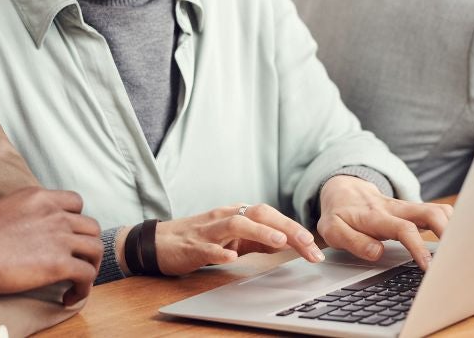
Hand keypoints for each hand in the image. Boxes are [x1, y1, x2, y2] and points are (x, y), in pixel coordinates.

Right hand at [0, 187, 101, 304]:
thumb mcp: (3, 209)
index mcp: (39, 197)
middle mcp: (54, 213)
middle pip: (91, 227)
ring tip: (77, 282)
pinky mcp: (58, 263)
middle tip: (76, 262)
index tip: (68, 237)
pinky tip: (69, 297)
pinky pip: (87, 275)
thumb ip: (23, 215)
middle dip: (86, 246)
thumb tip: (24, 233)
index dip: (76, 222)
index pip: (76, 202)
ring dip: (90, 267)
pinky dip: (83, 289)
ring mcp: (59, 237)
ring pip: (95, 249)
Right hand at [147, 203, 324, 275]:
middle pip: (260, 214)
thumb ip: (259, 239)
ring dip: (260, 231)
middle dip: (286, 227)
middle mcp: (226, 217)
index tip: (314, 247)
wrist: (159, 242)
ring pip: (236, 224)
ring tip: (279, 241)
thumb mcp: (234, 238)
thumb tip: (289, 242)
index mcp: (238, 215)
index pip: (272, 216)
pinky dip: (220, 251)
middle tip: (307, 243)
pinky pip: (207, 247)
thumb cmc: (200, 239)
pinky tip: (232, 258)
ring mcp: (209, 230)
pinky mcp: (192, 246)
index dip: (295, 229)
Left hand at [316, 175, 452, 269]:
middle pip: (431, 212)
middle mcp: (396, 209)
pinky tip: (459, 240)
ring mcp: (408, 208)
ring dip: (455, 226)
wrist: (343, 191)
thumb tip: (378, 252)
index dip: (418, 247)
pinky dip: (453, 223)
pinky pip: (438, 212)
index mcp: (376, 216)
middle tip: (458, 257)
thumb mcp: (333, 231)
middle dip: (449, 232)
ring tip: (463, 250)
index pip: (403, 229)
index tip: (428, 266)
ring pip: (439, 210)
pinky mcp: (415, 210)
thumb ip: (354, 242)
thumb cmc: (340, 214)